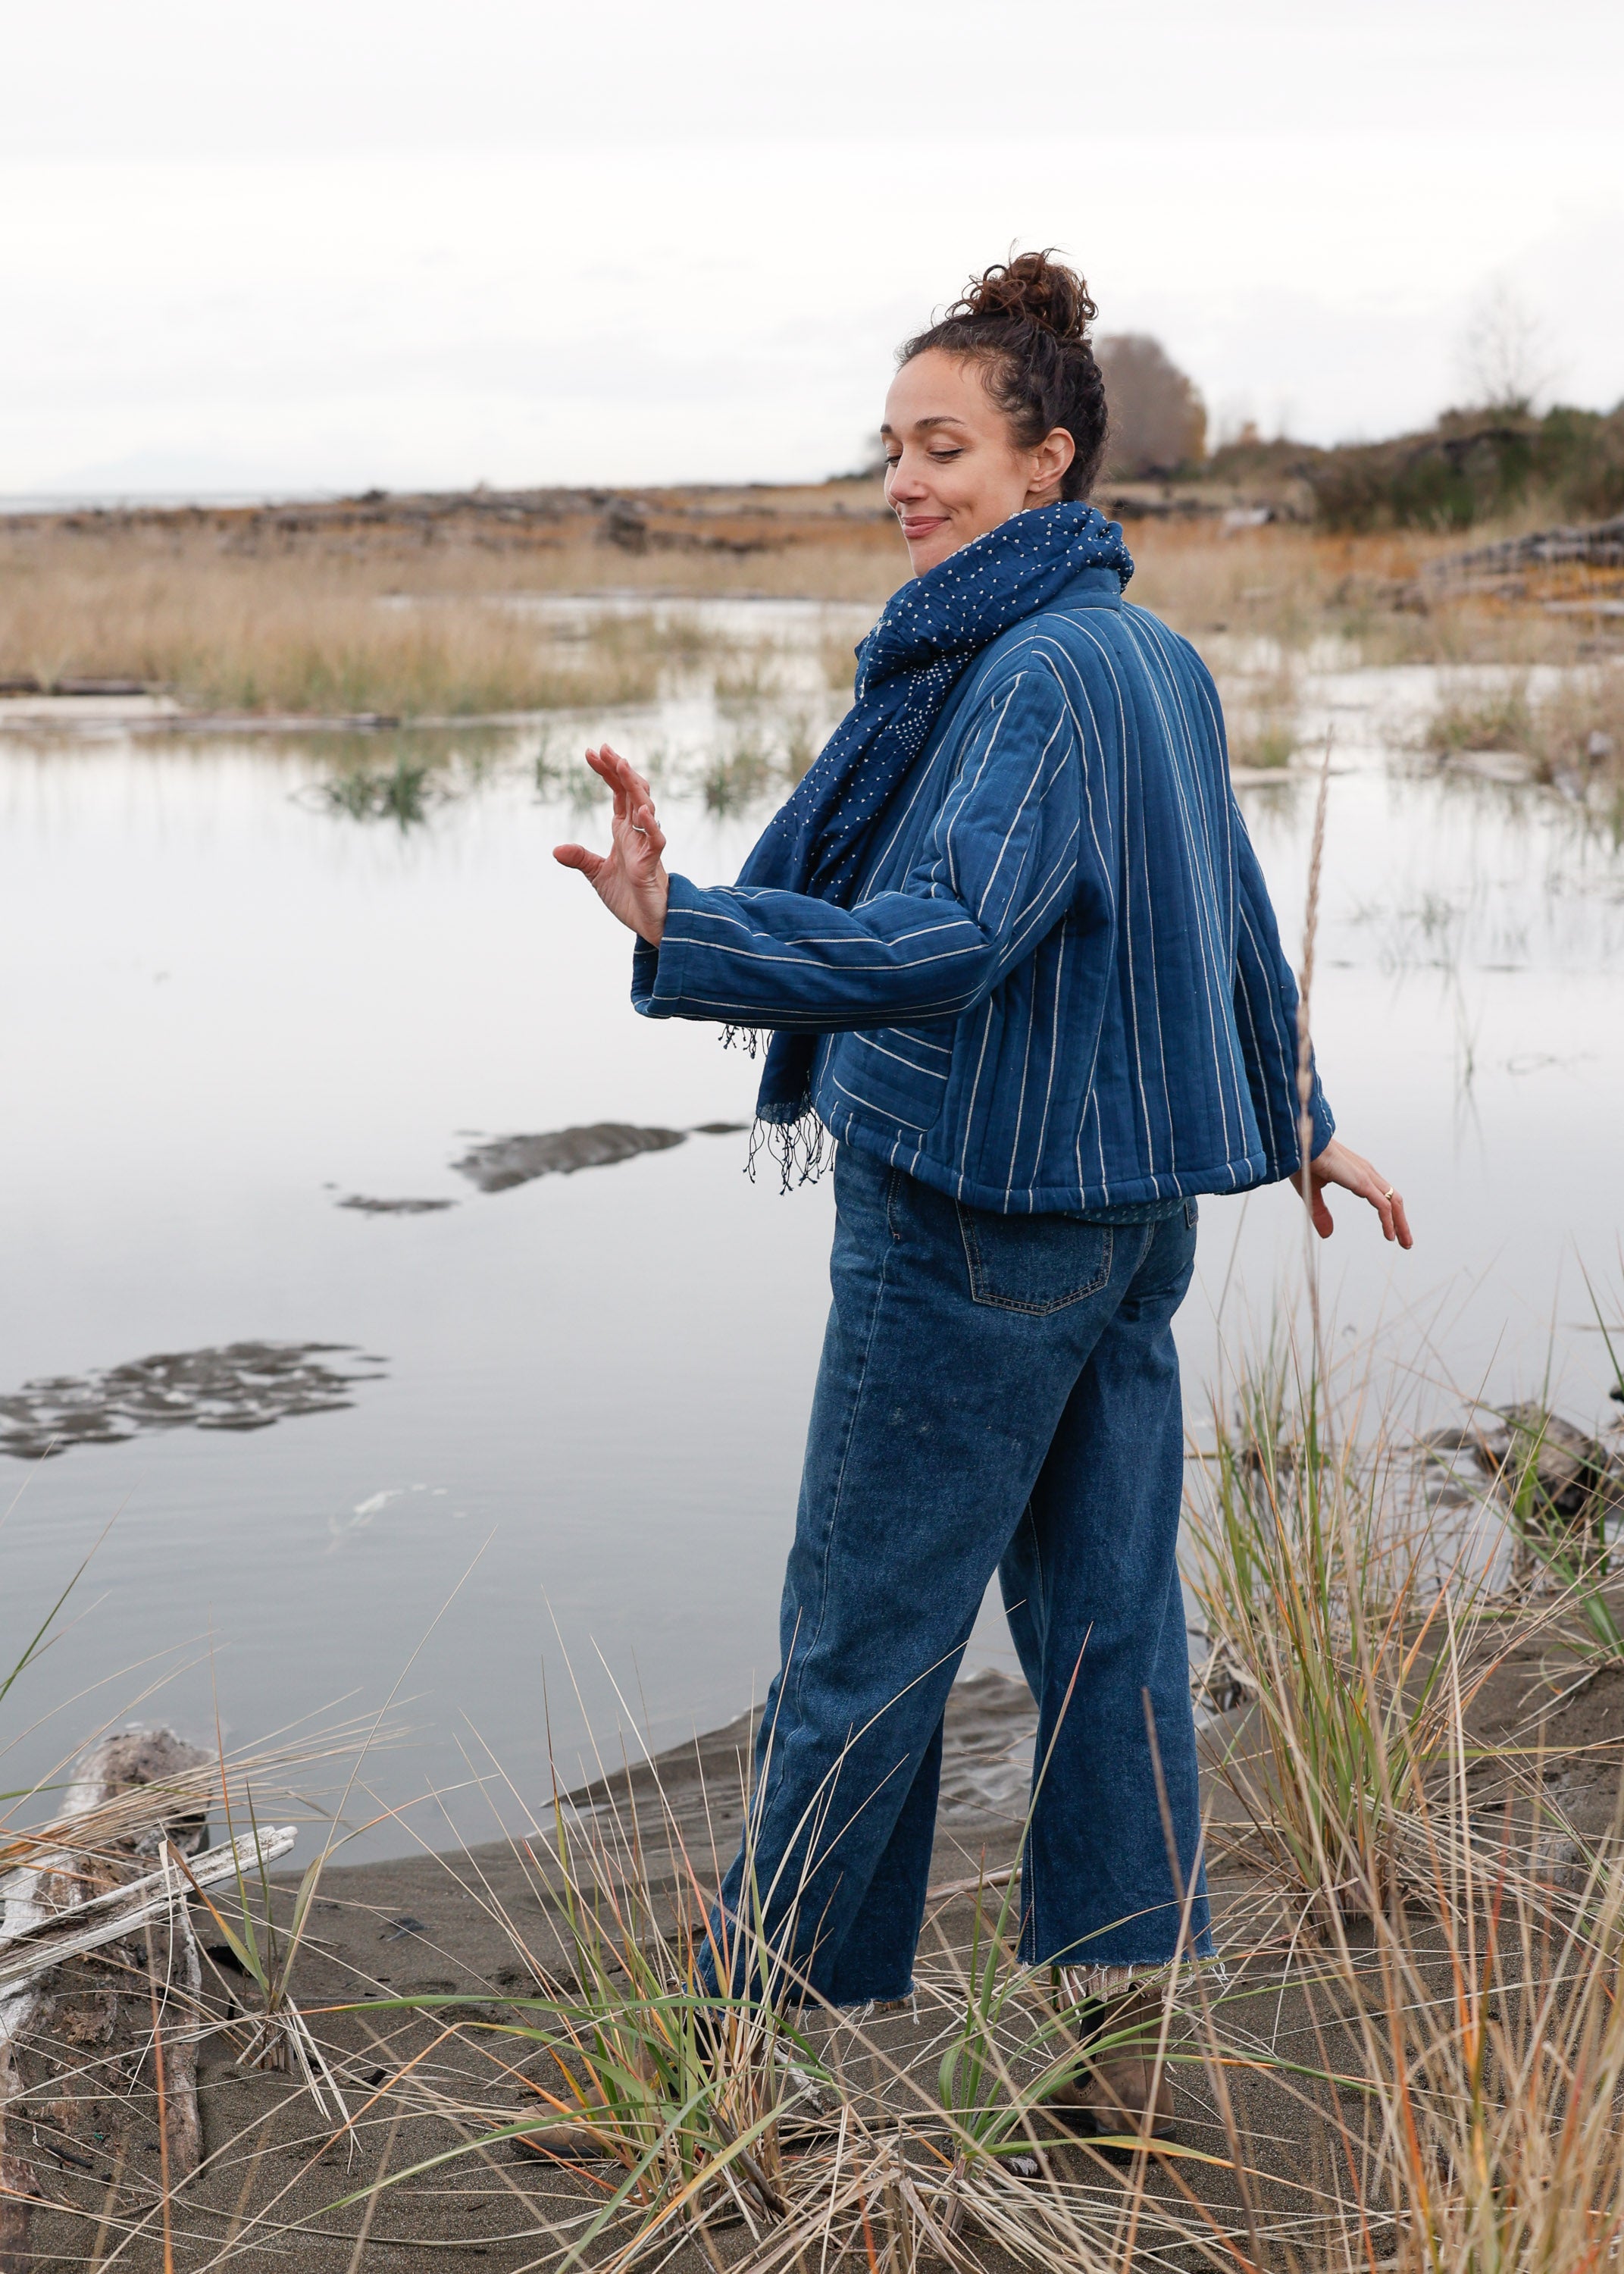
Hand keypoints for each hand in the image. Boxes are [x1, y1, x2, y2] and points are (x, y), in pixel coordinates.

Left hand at [553, 745, 668, 944]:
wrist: (648, 923)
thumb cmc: (628, 896)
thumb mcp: (597, 875)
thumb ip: (580, 859)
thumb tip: (556, 849)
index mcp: (624, 831)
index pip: (618, 793)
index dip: (607, 772)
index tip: (592, 752)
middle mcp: (637, 833)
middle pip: (632, 792)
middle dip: (619, 770)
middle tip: (605, 748)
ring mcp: (647, 846)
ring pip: (646, 808)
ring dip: (635, 787)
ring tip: (623, 766)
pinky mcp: (653, 865)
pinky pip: (656, 841)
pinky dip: (650, 826)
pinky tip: (642, 811)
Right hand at [1299, 1137, 1411, 1245]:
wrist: (1299, 1145)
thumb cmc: (1304, 1161)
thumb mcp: (1312, 1194)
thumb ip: (1321, 1213)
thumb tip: (1328, 1234)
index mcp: (1358, 1174)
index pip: (1382, 1196)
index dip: (1390, 1214)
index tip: (1392, 1233)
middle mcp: (1367, 1174)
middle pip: (1394, 1200)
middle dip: (1401, 1222)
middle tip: (1405, 1242)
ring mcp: (1366, 1177)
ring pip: (1394, 1202)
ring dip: (1401, 1224)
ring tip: (1404, 1243)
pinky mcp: (1362, 1182)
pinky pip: (1383, 1205)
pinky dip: (1389, 1221)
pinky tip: (1390, 1236)